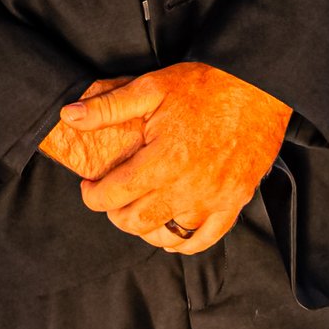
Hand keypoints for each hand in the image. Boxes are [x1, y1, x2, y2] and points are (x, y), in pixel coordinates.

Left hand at [40, 62, 288, 253]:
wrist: (258, 86)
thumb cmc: (207, 85)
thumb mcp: (151, 87)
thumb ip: (108, 106)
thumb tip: (70, 116)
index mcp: (164, 160)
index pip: (114, 195)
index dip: (92, 196)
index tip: (89, 188)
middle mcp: (188, 186)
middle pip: (136, 222)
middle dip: (115, 214)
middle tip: (113, 198)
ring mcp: (213, 199)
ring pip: (167, 236)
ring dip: (146, 230)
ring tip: (139, 210)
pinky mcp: (234, 202)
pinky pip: (204, 239)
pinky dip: (183, 242)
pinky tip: (171, 231)